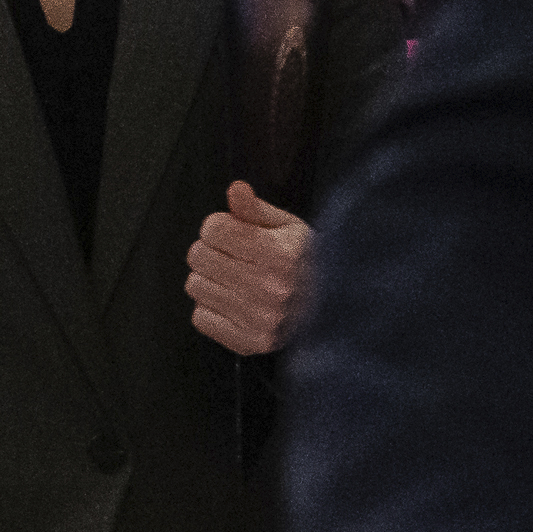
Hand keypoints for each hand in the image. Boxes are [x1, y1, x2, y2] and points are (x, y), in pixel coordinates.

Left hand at [189, 180, 310, 355]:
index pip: (214, 228)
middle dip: (211, 251)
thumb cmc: (310, 264)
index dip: (220, 226)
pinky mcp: (249, 342)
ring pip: (195, 285)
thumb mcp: (290, 228)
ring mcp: (258, 319)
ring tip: (237, 280)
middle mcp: (268, 288)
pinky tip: (236, 303)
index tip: (233, 233)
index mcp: (279, 255)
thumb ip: (255, 209)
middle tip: (234, 257)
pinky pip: (200, 317)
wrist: (337, 310)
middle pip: (198, 255)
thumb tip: (235, 189)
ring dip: (210, 280)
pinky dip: (212, 309)